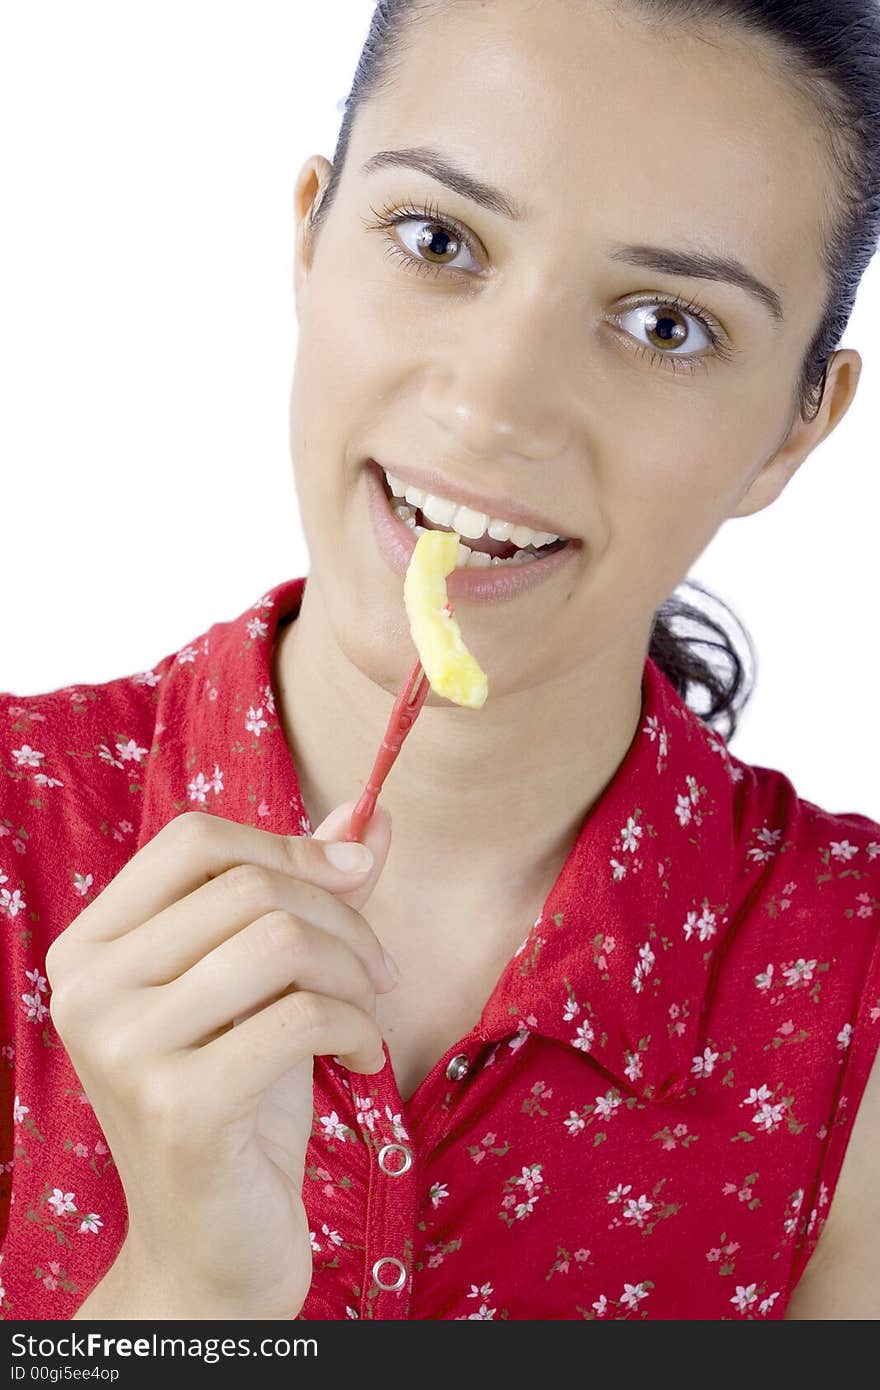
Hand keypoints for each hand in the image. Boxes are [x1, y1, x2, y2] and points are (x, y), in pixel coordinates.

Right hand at [46, 801, 395, 1320]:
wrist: (213, 1249)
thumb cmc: (239, 1103)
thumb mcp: (270, 987)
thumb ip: (310, 898)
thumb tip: (371, 816)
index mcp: (91, 946)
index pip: (193, 839)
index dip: (288, 846)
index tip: (354, 876)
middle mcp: (87, 988)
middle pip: (248, 886)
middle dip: (343, 916)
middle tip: (379, 969)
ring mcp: (122, 1048)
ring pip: (279, 941)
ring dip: (354, 971)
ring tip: (367, 1012)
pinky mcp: (177, 1105)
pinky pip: (300, 1016)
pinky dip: (355, 1027)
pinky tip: (360, 1060)